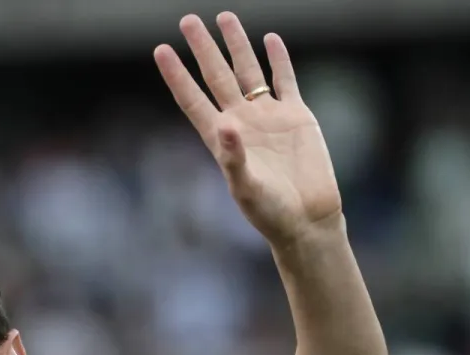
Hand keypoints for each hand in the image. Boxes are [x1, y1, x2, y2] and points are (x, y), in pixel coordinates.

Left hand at [155, 13, 341, 248]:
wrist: (308, 219)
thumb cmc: (270, 212)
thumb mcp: (246, 188)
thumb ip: (233, 157)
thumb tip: (226, 123)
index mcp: (221, 138)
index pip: (193, 99)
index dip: (177, 75)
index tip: (161, 50)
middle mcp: (241, 122)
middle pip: (217, 76)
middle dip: (203, 48)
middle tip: (187, 20)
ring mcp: (269, 116)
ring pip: (249, 71)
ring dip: (237, 45)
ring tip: (225, 17)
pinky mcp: (297, 116)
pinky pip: (285, 80)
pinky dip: (279, 59)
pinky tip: (270, 39)